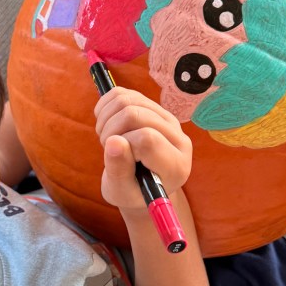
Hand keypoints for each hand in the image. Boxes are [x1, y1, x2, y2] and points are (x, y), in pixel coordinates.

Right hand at [94, 88, 192, 211]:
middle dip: (111, 130)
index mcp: (176, 165)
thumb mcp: (120, 191)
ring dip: (107, 118)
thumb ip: (119, 170)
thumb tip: (113, 142)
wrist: (140, 185)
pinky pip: (124, 92)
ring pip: (128, 100)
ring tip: (108, 139)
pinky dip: (106, 106)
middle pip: (135, 114)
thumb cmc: (131, 192)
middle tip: (107, 148)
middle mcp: (179, 139)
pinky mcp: (155, 107)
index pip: (147, 138)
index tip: (118, 158)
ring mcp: (168, 120)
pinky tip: (107, 124)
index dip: (124, 144)